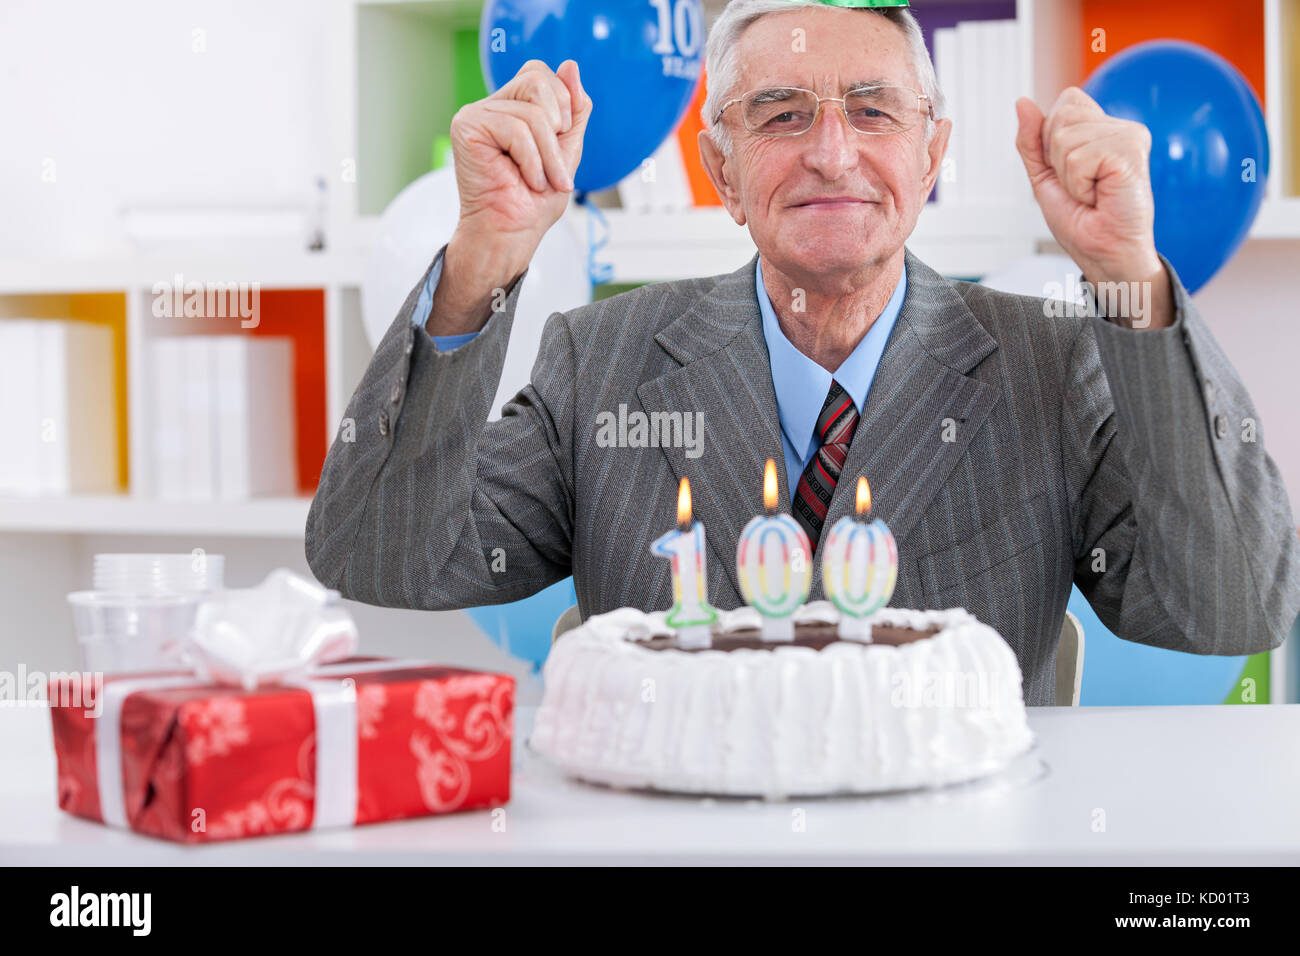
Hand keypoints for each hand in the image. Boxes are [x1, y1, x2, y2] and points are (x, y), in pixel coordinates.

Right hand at [432, 59, 591, 332]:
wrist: (512, 233)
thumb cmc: (535, 201)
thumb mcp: (568, 149)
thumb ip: (574, 108)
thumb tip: (570, 65)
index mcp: (513, 107)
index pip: (540, 73)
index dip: (563, 101)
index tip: (564, 138)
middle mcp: (492, 106)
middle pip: (537, 80)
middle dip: (559, 128)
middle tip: (555, 167)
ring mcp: (476, 114)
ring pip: (532, 113)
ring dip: (548, 156)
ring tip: (542, 182)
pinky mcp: (466, 127)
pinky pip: (516, 129)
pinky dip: (532, 160)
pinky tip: (528, 179)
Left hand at [1015, 87, 1171, 328]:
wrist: (1103, 252)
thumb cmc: (1081, 220)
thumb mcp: (1045, 176)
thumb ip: (1032, 141)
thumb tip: (1022, 102)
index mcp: (1104, 128)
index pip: (1066, 102)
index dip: (1052, 139)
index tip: (1070, 172)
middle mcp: (1122, 127)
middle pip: (1062, 115)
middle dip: (1056, 158)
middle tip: (1082, 186)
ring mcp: (1130, 136)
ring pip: (1066, 138)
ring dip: (1068, 175)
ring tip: (1091, 193)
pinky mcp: (1131, 150)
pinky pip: (1078, 157)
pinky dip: (1078, 184)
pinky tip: (1099, 195)